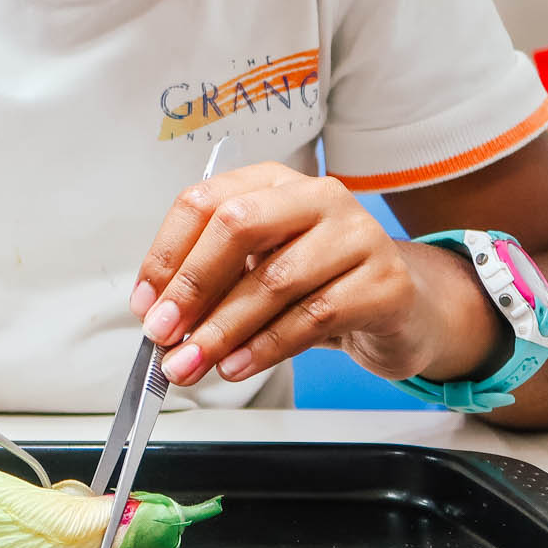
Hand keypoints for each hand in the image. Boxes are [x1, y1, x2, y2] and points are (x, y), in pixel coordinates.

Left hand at [128, 163, 505, 388]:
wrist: (402, 306)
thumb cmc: (319, 283)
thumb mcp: (261, 270)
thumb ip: (213, 283)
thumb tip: (159, 315)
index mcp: (272, 183)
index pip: (204, 201)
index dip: (167, 254)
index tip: (146, 303)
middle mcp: (316, 196)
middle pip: (237, 227)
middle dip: (192, 286)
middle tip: (163, 333)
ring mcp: (357, 234)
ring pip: (274, 280)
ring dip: (223, 329)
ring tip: (193, 362)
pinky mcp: (385, 282)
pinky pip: (314, 316)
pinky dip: (266, 347)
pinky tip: (238, 365)